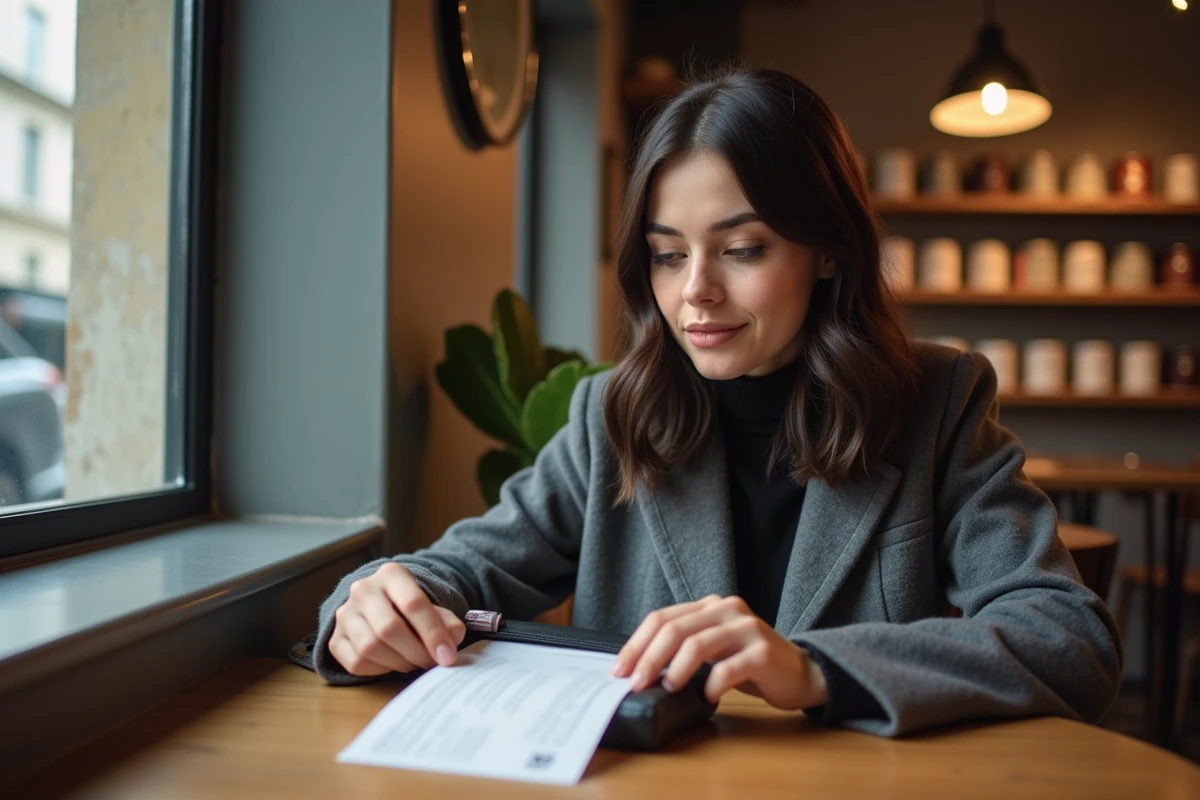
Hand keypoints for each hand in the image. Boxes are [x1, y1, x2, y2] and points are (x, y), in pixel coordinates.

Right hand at [328, 562, 465, 676]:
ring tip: (414, 662)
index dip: (433, 633)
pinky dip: (379, 670)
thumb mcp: (431, 606)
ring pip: (370, 648)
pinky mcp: (335, 639)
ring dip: (399, 663)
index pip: (414, 604)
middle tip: (431, 664)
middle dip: (416, 652)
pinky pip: (356, 663)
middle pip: (389, 629)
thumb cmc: (409, 608)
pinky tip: (392, 663)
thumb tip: (452, 639)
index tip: (448, 656)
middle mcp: (363, 590)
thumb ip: (446, 621)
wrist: (378, 606)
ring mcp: (344, 614)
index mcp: (391, 574)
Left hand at [610, 595, 827, 709]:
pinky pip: (728, 668)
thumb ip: (683, 649)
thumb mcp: (713, 650)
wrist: (800, 674)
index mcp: (709, 606)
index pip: (662, 618)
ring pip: (698, 645)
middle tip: (636, 683)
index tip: (620, 669)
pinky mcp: (763, 651)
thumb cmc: (749, 664)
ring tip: (668, 689)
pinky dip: (711, 685)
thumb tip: (639, 670)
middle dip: (649, 658)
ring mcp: (747, 628)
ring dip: (676, 670)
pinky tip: (707, 697)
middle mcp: (727, 609)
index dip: (636, 644)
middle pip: (675, 629)